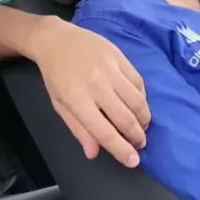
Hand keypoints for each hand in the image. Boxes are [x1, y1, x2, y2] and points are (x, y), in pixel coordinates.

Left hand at [28, 17, 149, 166]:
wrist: (55, 39)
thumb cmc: (55, 75)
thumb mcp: (60, 105)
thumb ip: (78, 129)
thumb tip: (93, 153)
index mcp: (78, 100)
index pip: (104, 131)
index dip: (121, 150)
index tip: (133, 161)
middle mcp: (96, 85)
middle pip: (126, 118)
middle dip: (137, 136)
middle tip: (140, 144)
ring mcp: (110, 69)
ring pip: (137, 100)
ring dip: (144, 118)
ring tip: (142, 126)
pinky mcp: (119, 56)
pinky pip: (138, 81)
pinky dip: (142, 97)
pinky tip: (139, 104)